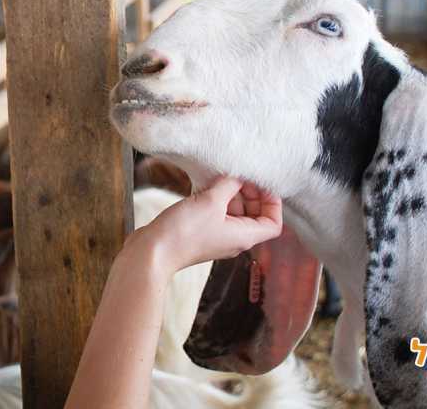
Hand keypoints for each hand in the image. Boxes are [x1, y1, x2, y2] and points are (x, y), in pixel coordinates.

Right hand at [126, 176, 282, 278]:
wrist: (154, 251)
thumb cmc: (185, 231)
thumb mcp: (212, 201)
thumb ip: (229, 185)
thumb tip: (237, 177)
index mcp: (245, 236)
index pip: (273, 224)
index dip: (272, 203)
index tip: (261, 184)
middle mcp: (234, 238)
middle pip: (254, 216)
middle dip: (249, 194)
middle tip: (238, 176)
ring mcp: (216, 236)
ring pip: (233, 213)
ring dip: (230, 194)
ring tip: (219, 178)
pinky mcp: (200, 232)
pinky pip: (215, 214)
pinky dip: (214, 200)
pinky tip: (203, 187)